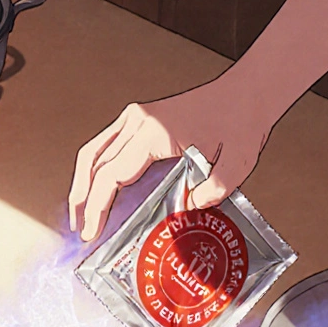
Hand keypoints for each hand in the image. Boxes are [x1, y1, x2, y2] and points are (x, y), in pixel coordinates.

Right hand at [68, 83, 271, 241]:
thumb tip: (186, 210)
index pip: (111, 174)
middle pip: (93, 162)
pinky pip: (106, 144)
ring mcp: (136, 117)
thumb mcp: (237, 162)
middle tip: (81, 230)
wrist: (246, 92)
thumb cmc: (241, 122)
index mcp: (155, 132)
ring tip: (81, 213)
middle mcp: (138, 120)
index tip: (92, 233)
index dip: (97, 207)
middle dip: (81, 199)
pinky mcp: (140, 118)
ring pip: (93, 151)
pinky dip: (96, 169)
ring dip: (82, 183)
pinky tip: (98, 189)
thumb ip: (214, 190)